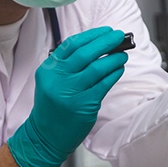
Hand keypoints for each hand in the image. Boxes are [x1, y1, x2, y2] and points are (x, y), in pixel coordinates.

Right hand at [8, 27, 127, 166]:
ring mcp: (71, 92)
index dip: (92, 35)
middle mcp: (58, 79)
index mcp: (49, 69)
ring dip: (114, 58)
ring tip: (122, 54)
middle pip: (86, 53)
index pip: (72, 45)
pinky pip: (104, 84)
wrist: (45, 136)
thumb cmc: (52, 106)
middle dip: (106, 42)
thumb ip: (68, 64)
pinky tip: (119, 69)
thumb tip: (97, 46)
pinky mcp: (84, 105)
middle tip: (119, 37)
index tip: (105, 31)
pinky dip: (114, 74)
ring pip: (98, 68)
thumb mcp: (51, 80)